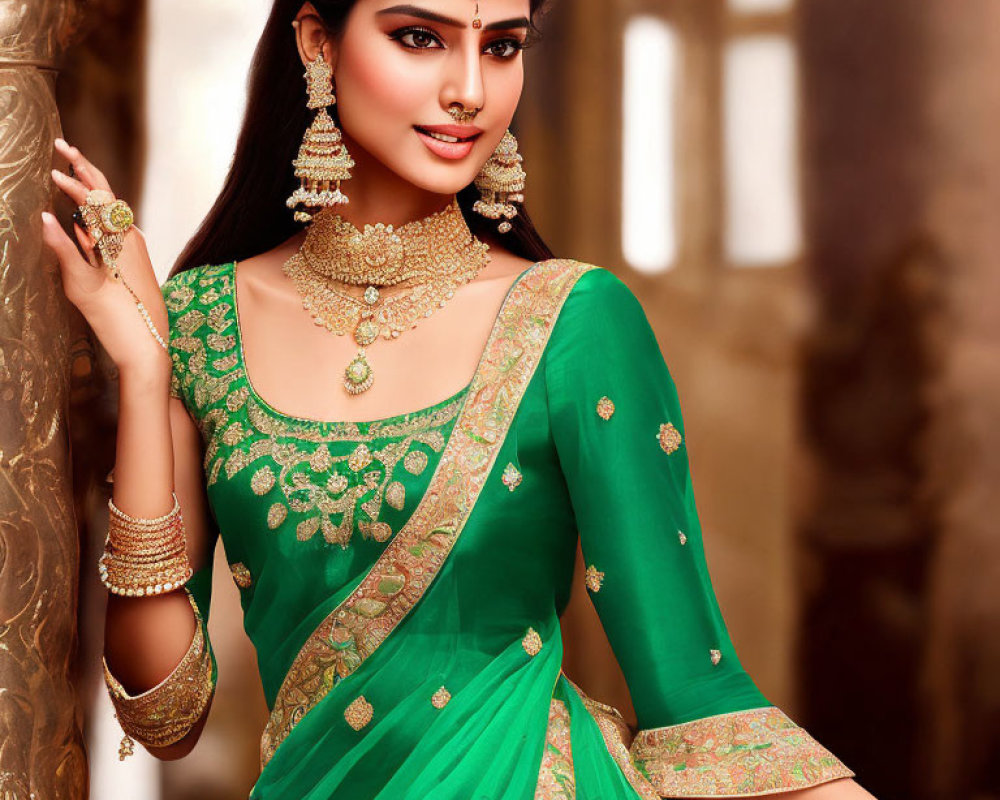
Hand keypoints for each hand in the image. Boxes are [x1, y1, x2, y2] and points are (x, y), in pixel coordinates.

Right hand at [43, 138, 169, 378]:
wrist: (149, 348)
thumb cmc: (117, 321)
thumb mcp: (82, 286)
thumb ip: (64, 250)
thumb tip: (43, 218)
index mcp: (121, 240)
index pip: (97, 197)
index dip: (75, 179)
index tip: (52, 167)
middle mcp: (132, 239)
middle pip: (107, 196)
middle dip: (85, 170)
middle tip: (63, 146)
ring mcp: (135, 250)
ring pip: (111, 212)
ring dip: (90, 190)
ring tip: (70, 170)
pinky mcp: (134, 262)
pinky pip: (114, 230)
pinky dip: (96, 215)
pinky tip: (82, 216)